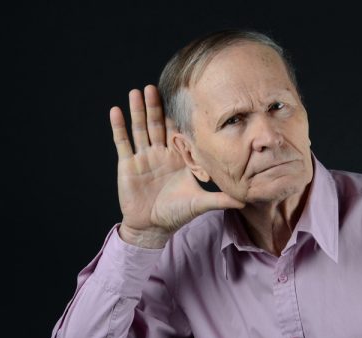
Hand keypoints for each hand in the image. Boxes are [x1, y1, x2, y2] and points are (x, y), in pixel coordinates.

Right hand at [110, 85, 244, 246]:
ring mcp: (144, 158)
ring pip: (140, 129)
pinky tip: (116, 111)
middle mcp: (161, 154)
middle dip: (156, 107)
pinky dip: (119, 127)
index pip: (178, 133)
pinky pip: (123, 143)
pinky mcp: (128, 165)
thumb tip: (245, 198)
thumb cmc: (176, 214)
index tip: (183, 98)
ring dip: (138, 111)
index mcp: (178, 159)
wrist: (152, 227)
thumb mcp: (200, 204)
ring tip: (137, 92)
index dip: (179, 117)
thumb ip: (220, 198)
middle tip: (156, 86)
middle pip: (158, 125)